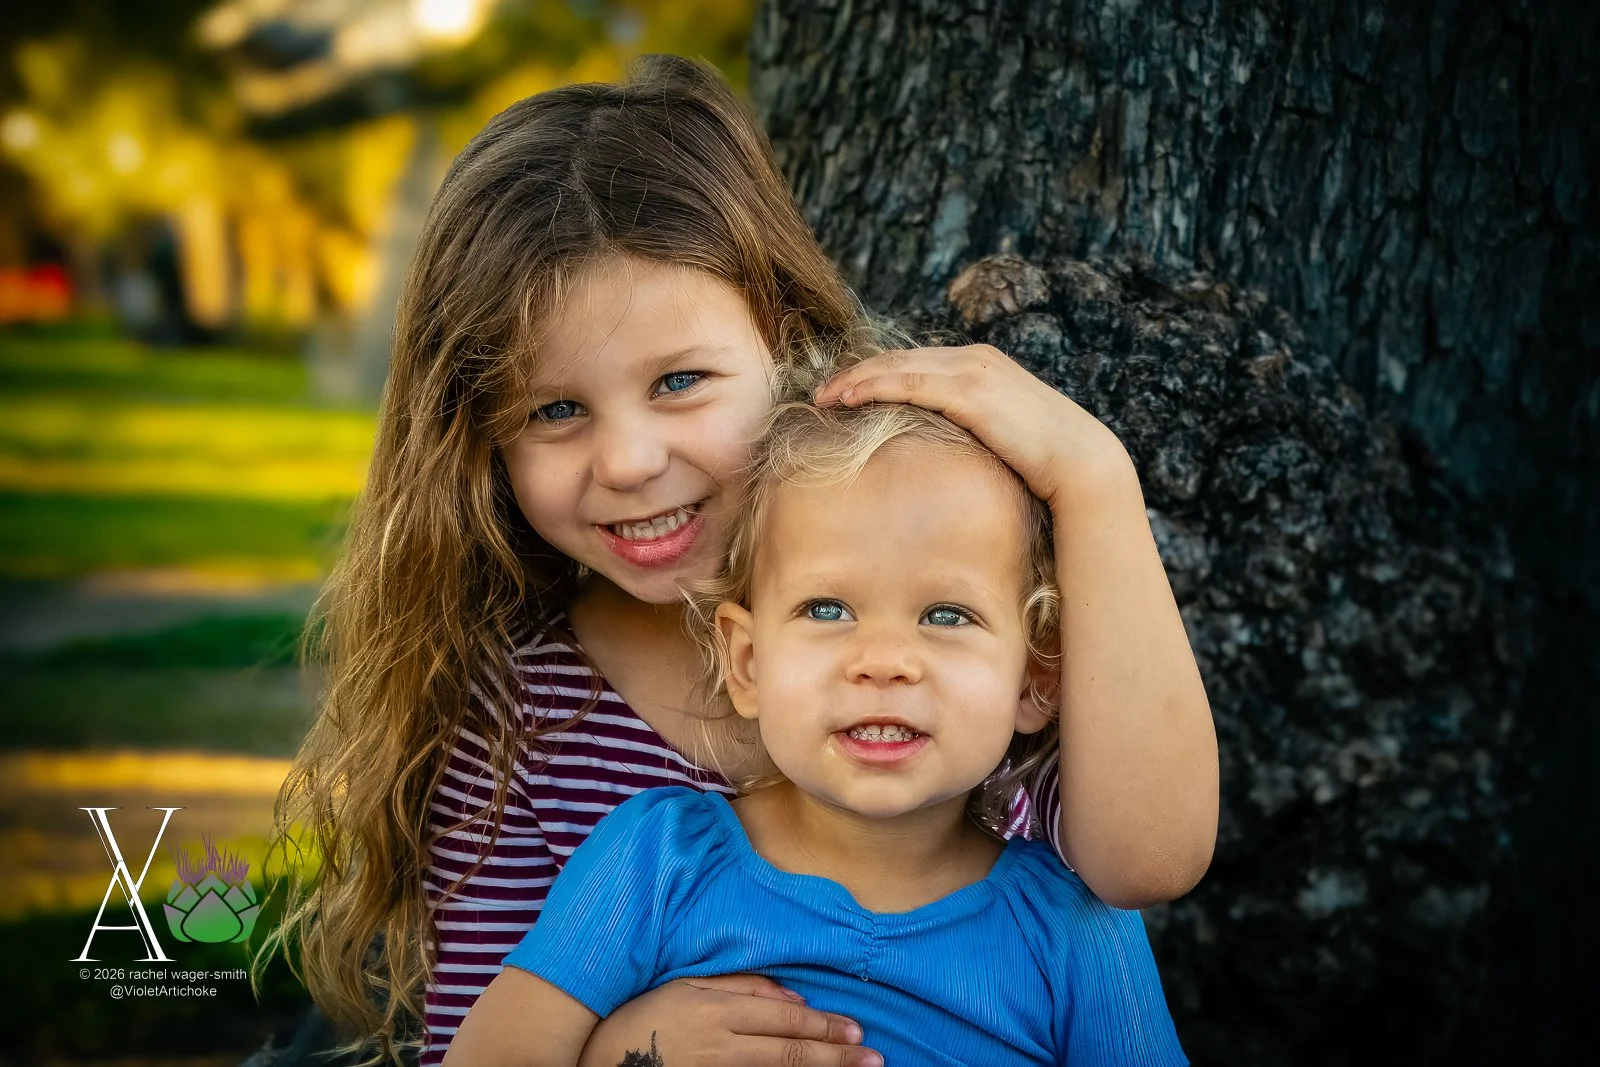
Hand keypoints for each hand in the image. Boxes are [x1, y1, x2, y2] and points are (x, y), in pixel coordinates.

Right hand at [578, 974, 881, 1066]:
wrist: (597, 1062)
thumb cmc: (642, 1018)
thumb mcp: (686, 987)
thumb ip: (740, 986)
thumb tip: (791, 996)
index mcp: (717, 1010)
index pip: (785, 1019)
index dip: (824, 1026)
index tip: (855, 1031)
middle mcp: (721, 1045)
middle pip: (791, 1051)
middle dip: (836, 1054)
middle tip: (873, 1058)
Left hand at [814, 344, 1131, 507]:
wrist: (1079, 463)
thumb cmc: (1039, 461)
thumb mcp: (996, 435)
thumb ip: (966, 429)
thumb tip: (936, 450)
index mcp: (979, 365)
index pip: (914, 363)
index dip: (874, 373)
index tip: (842, 391)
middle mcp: (974, 358)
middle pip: (899, 359)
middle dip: (856, 373)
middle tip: (820, 393)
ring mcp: (973, 370)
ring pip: (898, 366)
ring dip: (857, 379)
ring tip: (824, 397)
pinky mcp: (971, 391)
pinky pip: (911, 383)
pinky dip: (875, 387)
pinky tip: (849, 399)